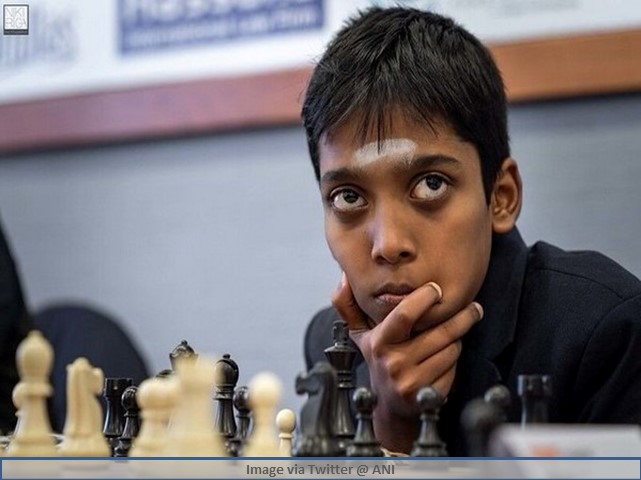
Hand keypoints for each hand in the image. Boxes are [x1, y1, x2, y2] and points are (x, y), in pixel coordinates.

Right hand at [332, 273, 482, 450]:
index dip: (424, 298)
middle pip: (440, 332)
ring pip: (451, 349)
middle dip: (462, 317)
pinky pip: (454, 368)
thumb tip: (343, 278)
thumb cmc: (378, 361)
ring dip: (456, 340)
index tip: (436, 289)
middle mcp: (394, 362)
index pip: (405, 315)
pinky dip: (454, 362)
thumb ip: (348, 305)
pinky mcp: (428, 394)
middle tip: (474, 307)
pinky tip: (444, 359)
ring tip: (449, 338)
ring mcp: (412, 381)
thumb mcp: (360, 335)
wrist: (389, 406)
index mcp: (378, 342)